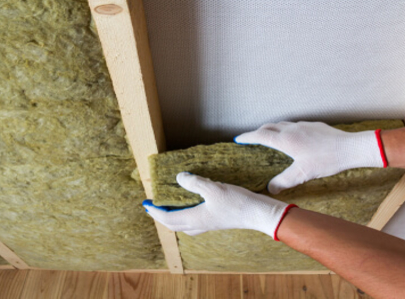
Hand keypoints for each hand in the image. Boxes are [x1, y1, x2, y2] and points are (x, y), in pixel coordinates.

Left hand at [143, 172, 295, 238]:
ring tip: (169, 207)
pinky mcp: (217, 221)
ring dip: (173, 218)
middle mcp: (200, 224)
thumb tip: (180, 177)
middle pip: (174, 225)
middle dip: (161, 216)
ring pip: (184, 225)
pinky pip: (194, 223)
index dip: (155, 212)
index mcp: (196, 218)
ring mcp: (209, 224)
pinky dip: (186, 217)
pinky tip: (191, 207)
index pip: (168, 218)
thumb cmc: (237, 202)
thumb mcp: (214, 189)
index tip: (146, 204)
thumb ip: (195, 183)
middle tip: (153, 207)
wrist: (258, 213)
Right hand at [235, 121, 384, 193]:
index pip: (261, 136)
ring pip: (282, 124)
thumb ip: (284, 182)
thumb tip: (270, 189)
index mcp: (286, 140)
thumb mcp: (303, 174)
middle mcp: (292, 129)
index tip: (239, 138)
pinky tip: (292, 138)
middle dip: (258, 132)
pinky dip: (286, 130)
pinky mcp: (314, 126)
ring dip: (272, 129)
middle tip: (251, 138)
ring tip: (269, 137)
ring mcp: (303, 125)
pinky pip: (294, 125)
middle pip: (269, 127)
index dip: (248, 137)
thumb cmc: (326, 160)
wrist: (350, 147)